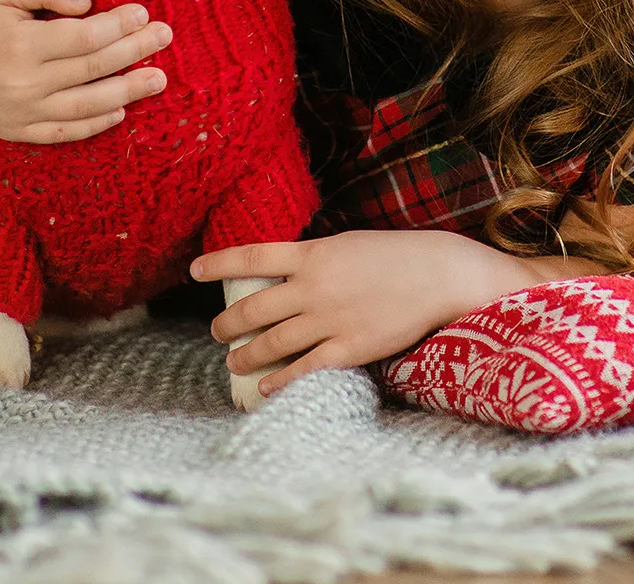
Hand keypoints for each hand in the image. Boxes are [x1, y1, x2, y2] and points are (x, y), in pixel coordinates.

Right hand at [0, 0, 171, 143]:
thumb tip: (89, 3)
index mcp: (19, 46)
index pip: (84, 38)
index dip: (119, 26)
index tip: (145, 13)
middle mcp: (21, 85)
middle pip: (92, 70)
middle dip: (134, 53)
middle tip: (165, 38)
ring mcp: (18, 113)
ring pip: (84, 107)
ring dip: (127, 93)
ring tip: (159, 80)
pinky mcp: (14, 130)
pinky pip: (62, 133)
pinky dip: (93, 125)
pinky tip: (120, 111)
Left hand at [194, 231, 595, 396]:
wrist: (438, 275)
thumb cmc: (397, 255)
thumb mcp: (349, 244)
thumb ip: (316, 259)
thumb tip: (286, 271)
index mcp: (314, 253)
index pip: (252, 256)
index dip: (218, 263)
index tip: (195, 270)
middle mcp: (313, 287)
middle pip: (252, 308)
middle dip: (227, 323)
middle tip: (218, 332)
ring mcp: (329, 319)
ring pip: (270, 343)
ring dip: (245, 355)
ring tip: (234, 362)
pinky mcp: (347, 349)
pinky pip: (302, 370)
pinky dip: (278, 382)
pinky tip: (264, 388)